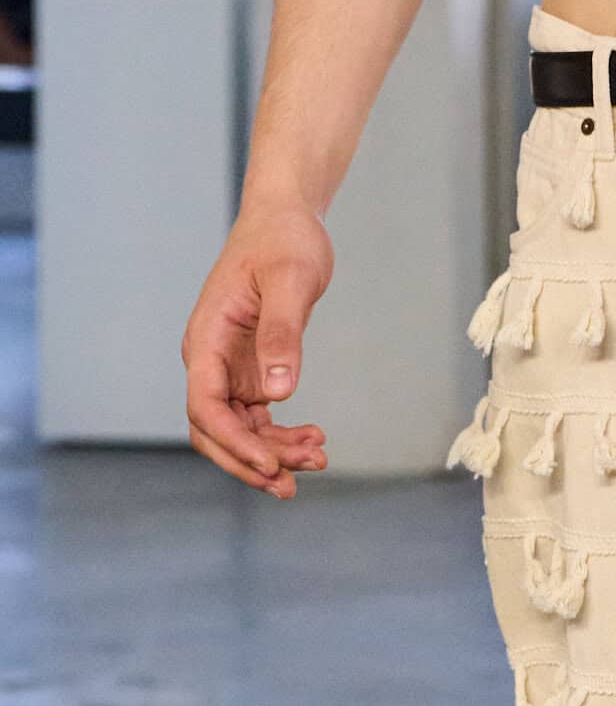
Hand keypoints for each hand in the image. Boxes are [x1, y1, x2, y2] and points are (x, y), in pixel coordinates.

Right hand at [182, 200, 332, 496]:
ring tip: (320, 459)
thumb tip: (279, 392)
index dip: (233, 442)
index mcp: (206, 339)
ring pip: (239, 432)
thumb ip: (282, 334)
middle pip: (214, 431)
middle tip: (294, 484)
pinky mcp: (250, 374)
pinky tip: (315, 442)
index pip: (205, 406)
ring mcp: (229, 371)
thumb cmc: (284, 242)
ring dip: (273, 454)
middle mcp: (210, 360)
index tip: (271, 466)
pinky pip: (258, 421)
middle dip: (251, 461)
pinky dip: (282, 437)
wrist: (286, 221)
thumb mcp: (289, 281)